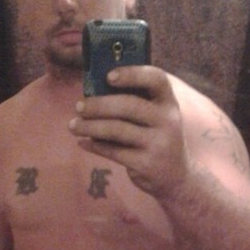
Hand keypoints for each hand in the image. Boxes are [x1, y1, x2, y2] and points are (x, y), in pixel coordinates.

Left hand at [68, 66, 190, 197]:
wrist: (176, 176)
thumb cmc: (156, 137)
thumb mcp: (156, 117)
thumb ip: (135, 101)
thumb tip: (93, 90)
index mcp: (168, 103)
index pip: (156, 79)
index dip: (132, 74)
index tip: (108, 76)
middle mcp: (167, 121)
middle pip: (129, 105)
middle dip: (98, 105)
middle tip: (79, 106)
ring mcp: (158, 144)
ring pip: (116, 129)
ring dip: (89, 126)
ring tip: (73, 126)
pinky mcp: (146, 164)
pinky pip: (113, 151)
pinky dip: (94, 145)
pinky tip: (83, 142)